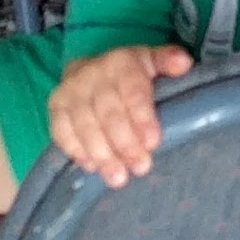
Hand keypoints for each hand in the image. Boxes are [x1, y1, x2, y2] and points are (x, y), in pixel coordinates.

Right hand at [47, 44, 190, 186]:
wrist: (88, 69)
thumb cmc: (129, 74)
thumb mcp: (151, 61)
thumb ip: (167, 61)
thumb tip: (183, 63)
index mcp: (121, 63)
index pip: (131, 90)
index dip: (142, 117)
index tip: (153, 142)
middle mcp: (92, 75)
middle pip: (108, 112)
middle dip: (124, 143)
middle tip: (140, 167)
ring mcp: (70, 92)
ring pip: (85, 125)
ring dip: (102, 154)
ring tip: (118, 178)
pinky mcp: (55, 108)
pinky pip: (61, 131)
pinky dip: (76, 150)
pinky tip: (91, 167)